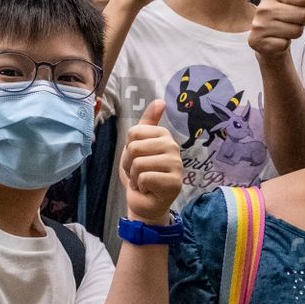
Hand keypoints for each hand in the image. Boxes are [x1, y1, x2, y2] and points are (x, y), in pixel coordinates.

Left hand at [119, 101, 181, 222]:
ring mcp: (176, 164)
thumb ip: (147, 123)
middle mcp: (173, 146)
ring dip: (135, 177)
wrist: (145, 202)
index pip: (133, 133)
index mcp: (163, 135)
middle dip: (130, 164)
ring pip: (138, 163)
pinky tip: (149, 190)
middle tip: (139, 173)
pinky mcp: (175, 182)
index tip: (137, 159)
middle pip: (134, 148)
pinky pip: (145, 177)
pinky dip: (141, 187)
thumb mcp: (137, 145)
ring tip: (144, 181)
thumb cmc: (140, 174)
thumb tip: (161, 101)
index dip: (128, 149)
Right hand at [250, 0, 304, 59]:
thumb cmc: (284, 12)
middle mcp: (262, 7)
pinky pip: (285, 44)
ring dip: (294, 33)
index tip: (297, 6)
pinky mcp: (256, 42)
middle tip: (291, 20)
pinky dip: (284, 45)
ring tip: (284, 30)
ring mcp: (257, 25)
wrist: (269, 41)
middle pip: (303, 16)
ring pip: (296, 31)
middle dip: (302, 21)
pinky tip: (277, 40)